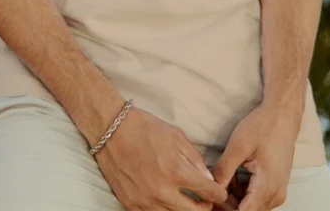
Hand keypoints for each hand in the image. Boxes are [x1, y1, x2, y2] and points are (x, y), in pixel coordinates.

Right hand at [95, 106, 229, 209]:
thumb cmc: (143, 127)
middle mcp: (162, 190)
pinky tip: (166, 201)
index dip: (218, 193)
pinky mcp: (131, 204)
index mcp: (176, 170)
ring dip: (184, 210)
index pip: (208, 192)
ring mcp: (146, 201)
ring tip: (187, 202)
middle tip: (206, 200)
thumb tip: (207, 178)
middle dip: (205, 207)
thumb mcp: (175, 135)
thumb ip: (195, 159)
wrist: (110, 129)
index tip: (219, 192)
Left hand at [210, 103, 297, 209]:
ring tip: (222, 178)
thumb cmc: (262, 127)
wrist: (283, 116)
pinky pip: (257, 199)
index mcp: (267, 186)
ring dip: (234, 199)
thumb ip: (224, 170)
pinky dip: (243, 193)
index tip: (211, 199)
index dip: (225, 208)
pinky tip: (233, 177)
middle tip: (212, 188)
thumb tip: (212, 189)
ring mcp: (277, 192)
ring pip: (251, 207)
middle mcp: (275, 195)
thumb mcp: (238, 146)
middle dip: (227, 204)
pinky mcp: (276, 187)